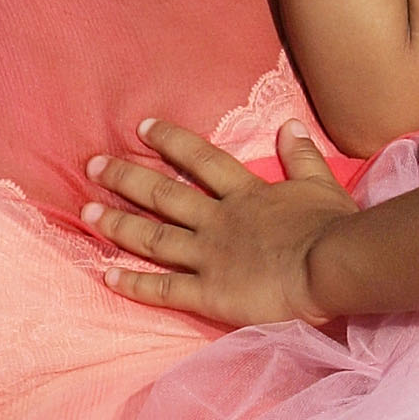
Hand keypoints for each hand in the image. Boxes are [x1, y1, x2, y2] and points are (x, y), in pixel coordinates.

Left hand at [84, 118, 356, 325]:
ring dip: (118, 224)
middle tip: (93, 164)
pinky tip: (106, 274)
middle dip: (126, 178)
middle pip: (163, 195)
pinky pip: (164, 288)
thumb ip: (301, 156)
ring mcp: (210, 256)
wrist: (332, 266)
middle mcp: (218, 220)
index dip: (170, 142)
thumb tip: (288, 126)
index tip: (142, 128)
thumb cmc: (333, 229)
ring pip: (154, 237)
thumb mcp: (321, 184)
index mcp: (246, 194)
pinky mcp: (210, 293)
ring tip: (85, 213)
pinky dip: (134, 282)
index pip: (201, 160)